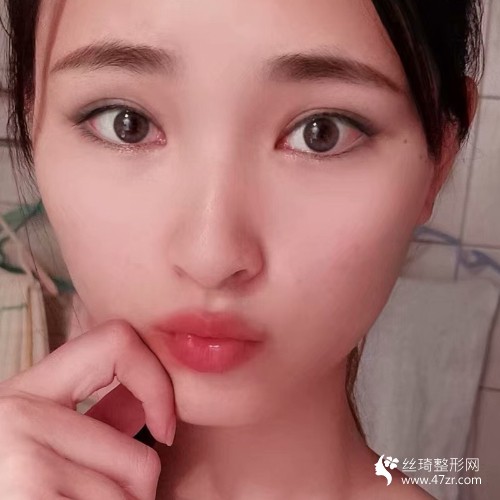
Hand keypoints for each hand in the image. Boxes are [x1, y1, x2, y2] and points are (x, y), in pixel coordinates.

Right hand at [0, 319, 175, 498]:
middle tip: (91, 499)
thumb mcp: (39, 442)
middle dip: (135, 497)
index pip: (118, 341)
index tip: (164, 426)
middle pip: (142, 461)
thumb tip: (152, 403)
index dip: (157, 382)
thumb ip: (94, 421)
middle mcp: (17, 417)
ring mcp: (20, 465)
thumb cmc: (13, 479)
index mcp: (25, 392)